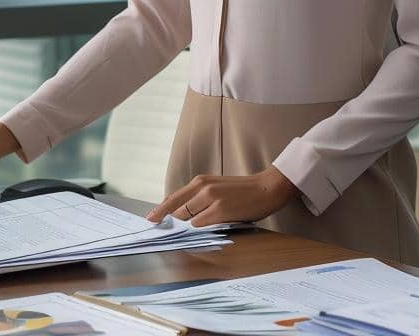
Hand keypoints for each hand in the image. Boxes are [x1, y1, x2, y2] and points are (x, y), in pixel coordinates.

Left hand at [146, 166, 299, 226]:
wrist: (268, 187)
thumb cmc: (244, 191)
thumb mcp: (218, 189)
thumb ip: (201, 199)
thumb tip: (185, 216)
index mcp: (200, 182)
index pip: (173, 198)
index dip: (160, 210)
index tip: (150, 219)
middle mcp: (202, 187)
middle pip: (174, 207)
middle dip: (164, 220)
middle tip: (154, 229)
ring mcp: (211, 198)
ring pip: (186, 217)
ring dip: (181, 228)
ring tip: (174, 236)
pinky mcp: (220, 209)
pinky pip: (200, 223)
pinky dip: (196, 230)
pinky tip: (194, 235)